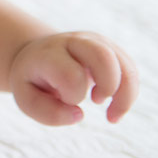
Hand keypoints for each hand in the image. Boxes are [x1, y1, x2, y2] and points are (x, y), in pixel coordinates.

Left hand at [9, 32, 138, 125]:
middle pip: (104, 57)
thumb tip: (78, 115)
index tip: (64, 100)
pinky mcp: (111, 49)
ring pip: (125, 65)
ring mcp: (95, 43)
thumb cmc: (34, 80)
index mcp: (49, 54)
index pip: (71, 75)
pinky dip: (129, 94)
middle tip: (95, 101)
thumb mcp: (26, 98)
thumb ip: (47, 112)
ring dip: (125, 96)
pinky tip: (115, 106)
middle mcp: (74, 42)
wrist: (37, 54)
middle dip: (108, 87)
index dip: (73, 96)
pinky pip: (131, 71)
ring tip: (111, 115)